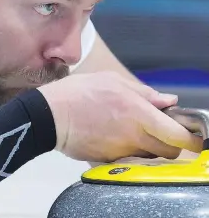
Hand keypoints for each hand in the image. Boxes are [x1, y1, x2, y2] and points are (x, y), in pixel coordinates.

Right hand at [38, 71, 201, 161]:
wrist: (50, 114)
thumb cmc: (80, 91)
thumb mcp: (112, 81)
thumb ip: (143, 92)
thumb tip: (168, 101)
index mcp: (137, 113)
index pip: (176, 135)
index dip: (190, 138)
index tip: (191, 136)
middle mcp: (133, 137)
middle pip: (168, 151)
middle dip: (170, 143)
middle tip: (158, 129)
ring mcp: (120, 152)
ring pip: (149, 157)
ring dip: (149, 146)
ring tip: (132, 130)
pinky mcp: (108, 161)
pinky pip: (128, 158)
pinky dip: (129, 150)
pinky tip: (113, 136)